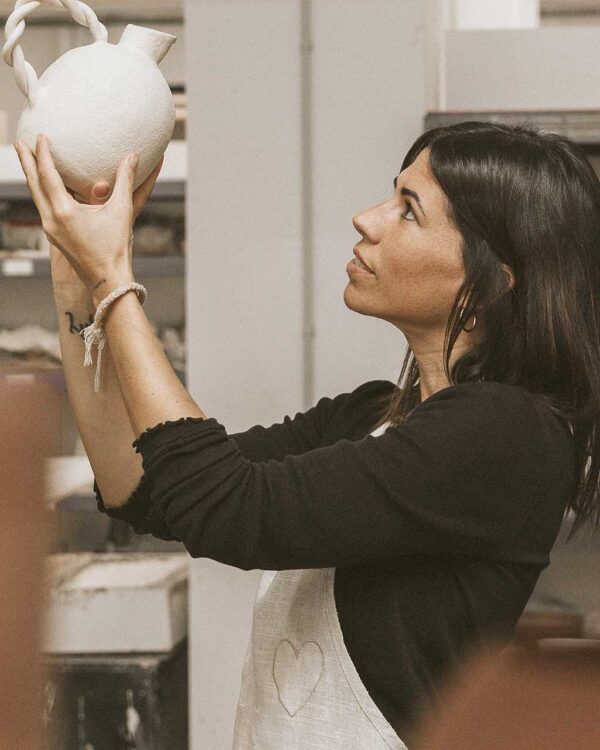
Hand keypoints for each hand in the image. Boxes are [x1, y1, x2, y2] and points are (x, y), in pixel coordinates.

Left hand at [15, 134, 162, 292]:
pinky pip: (44, 208)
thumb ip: (126, 181)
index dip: (43, 153)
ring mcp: (51, 230)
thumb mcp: (122, 211)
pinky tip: (47, 189)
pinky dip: (42, 193)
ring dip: (32, 178)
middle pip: (33, 184)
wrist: (108, 281)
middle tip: (19, 142)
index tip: (41, 136)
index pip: (47, 175)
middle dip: (26, 162)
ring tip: (29, 163)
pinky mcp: (56, 237)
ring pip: (36, 197)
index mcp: (64, 211)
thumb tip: (134, 156)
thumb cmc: (116, 248)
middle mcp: (51, 220)